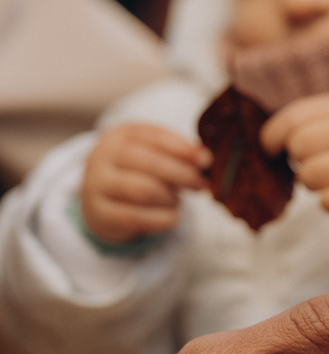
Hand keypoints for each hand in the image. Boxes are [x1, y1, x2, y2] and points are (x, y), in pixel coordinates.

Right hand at [80, 122, 212, 242]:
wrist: (101, 199)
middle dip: (181, 174)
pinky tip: (173, 218)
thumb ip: (177, 154)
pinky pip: (135, 217)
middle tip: (200, 185)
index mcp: (121, 135)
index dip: (182, 148)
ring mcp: (97, 184)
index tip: (206, 160)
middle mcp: (104, 155)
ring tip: (178, 201)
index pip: (154, 136)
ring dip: (169, 197)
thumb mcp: (153, 154)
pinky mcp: (99, 213)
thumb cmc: (137, 172)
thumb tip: (204, 159)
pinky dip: (161, 219)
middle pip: (148, 163)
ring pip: (142, 190)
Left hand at [261, 93, 328, 213]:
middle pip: (299, 147)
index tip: (271, 147)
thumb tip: (267, 142)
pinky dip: (328, 202)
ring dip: (311, 182)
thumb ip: (309, 118)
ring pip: (310, 176)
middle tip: (314, 161)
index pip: (292, 118)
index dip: (273, 135)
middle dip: (298, 159)